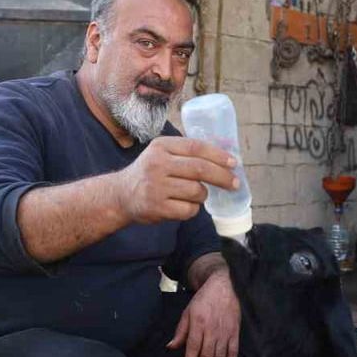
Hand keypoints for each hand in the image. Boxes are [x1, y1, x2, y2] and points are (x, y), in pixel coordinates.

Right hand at [117, 136, 237, 224]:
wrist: (121, 195)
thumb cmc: (150, 173)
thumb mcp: (162, 154)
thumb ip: (187, 153)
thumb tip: (226, 158)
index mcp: (161, 146)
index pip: (196, 147)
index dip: (218, 155)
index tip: (234, 163)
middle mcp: (157, 164)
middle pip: (200, 169)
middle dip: (222, 177)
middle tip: (235, 183)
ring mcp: (156, 187)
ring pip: (197, 191)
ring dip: (203, 195)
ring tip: (196, 194)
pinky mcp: (157, 207)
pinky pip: (189, 210)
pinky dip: (193, 209)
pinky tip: (184, 205)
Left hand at [168, 269, 240, 356]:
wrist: (225, 286)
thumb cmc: (204, 300)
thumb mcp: (187, 312)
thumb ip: (180, 331)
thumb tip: (171, 347)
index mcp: (198, 323)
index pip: (193, 346)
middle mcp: (212, 329)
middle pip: (207, 354)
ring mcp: (225, 331)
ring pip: (220, 355)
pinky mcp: (235, 332)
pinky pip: (233, 351)